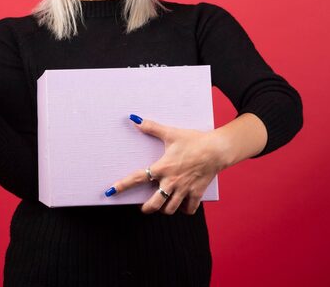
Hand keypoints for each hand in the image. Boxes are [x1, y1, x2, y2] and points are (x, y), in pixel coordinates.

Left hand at [107, 115, 229, 214]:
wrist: (217, 149)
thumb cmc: (194, 140)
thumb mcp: (171, 133)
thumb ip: (152, 127)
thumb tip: (135, 119)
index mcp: (162, 167)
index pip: (138, 178)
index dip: (123, 185)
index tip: (112, 191)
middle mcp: (171, 181)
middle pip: (154, 203)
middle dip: (146, 208)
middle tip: (143, 207)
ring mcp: (184, 189)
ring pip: (170, 209)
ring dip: (164, 209)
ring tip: (162, 205)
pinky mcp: (196, 193)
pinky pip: (189, 209)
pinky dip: (184, 210)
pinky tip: (182, 205)